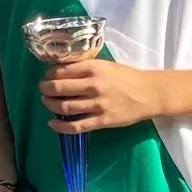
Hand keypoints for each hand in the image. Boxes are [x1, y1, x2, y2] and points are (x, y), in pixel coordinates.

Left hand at [40, 59, 161, 132]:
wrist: (148, 93)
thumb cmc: (126, 77)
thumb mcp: (105, 65)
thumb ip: (85, 68)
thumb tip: (61, 71)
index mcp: (93, 68)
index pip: (62, 71)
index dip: (49, 75)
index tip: (47, 77)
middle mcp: (93, 85)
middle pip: (59, 88)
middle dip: (45, 89)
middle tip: (42, 90)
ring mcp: (97, 104)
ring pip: (65, 107)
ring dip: (50, 105)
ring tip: (46, 103)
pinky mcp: (102, 121)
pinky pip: (76, 126)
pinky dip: (61, 126)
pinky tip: (52, 124)